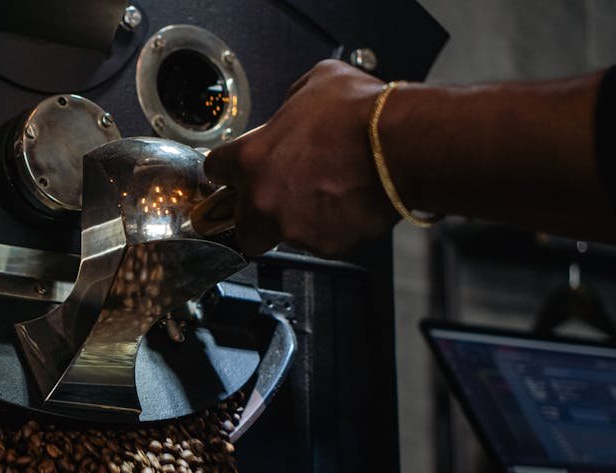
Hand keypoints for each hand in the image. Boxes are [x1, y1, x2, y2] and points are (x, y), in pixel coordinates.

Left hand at [204, 59, 397, 256]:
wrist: (400, 146)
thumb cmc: (361, 114)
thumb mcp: (315, 84)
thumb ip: (291, 104)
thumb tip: (293, 110)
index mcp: (251, 157)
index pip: (215, 171)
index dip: (228, 171)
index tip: (235, 174)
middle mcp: (264, 198)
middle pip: (240, 224)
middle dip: (256, 216)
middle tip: (281, 199)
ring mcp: (291, 226)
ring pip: (283, 234)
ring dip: (298, 220)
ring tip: (327, 195)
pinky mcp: (323, 245)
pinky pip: (319, 242)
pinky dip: (331, 229)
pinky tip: (347, 205)